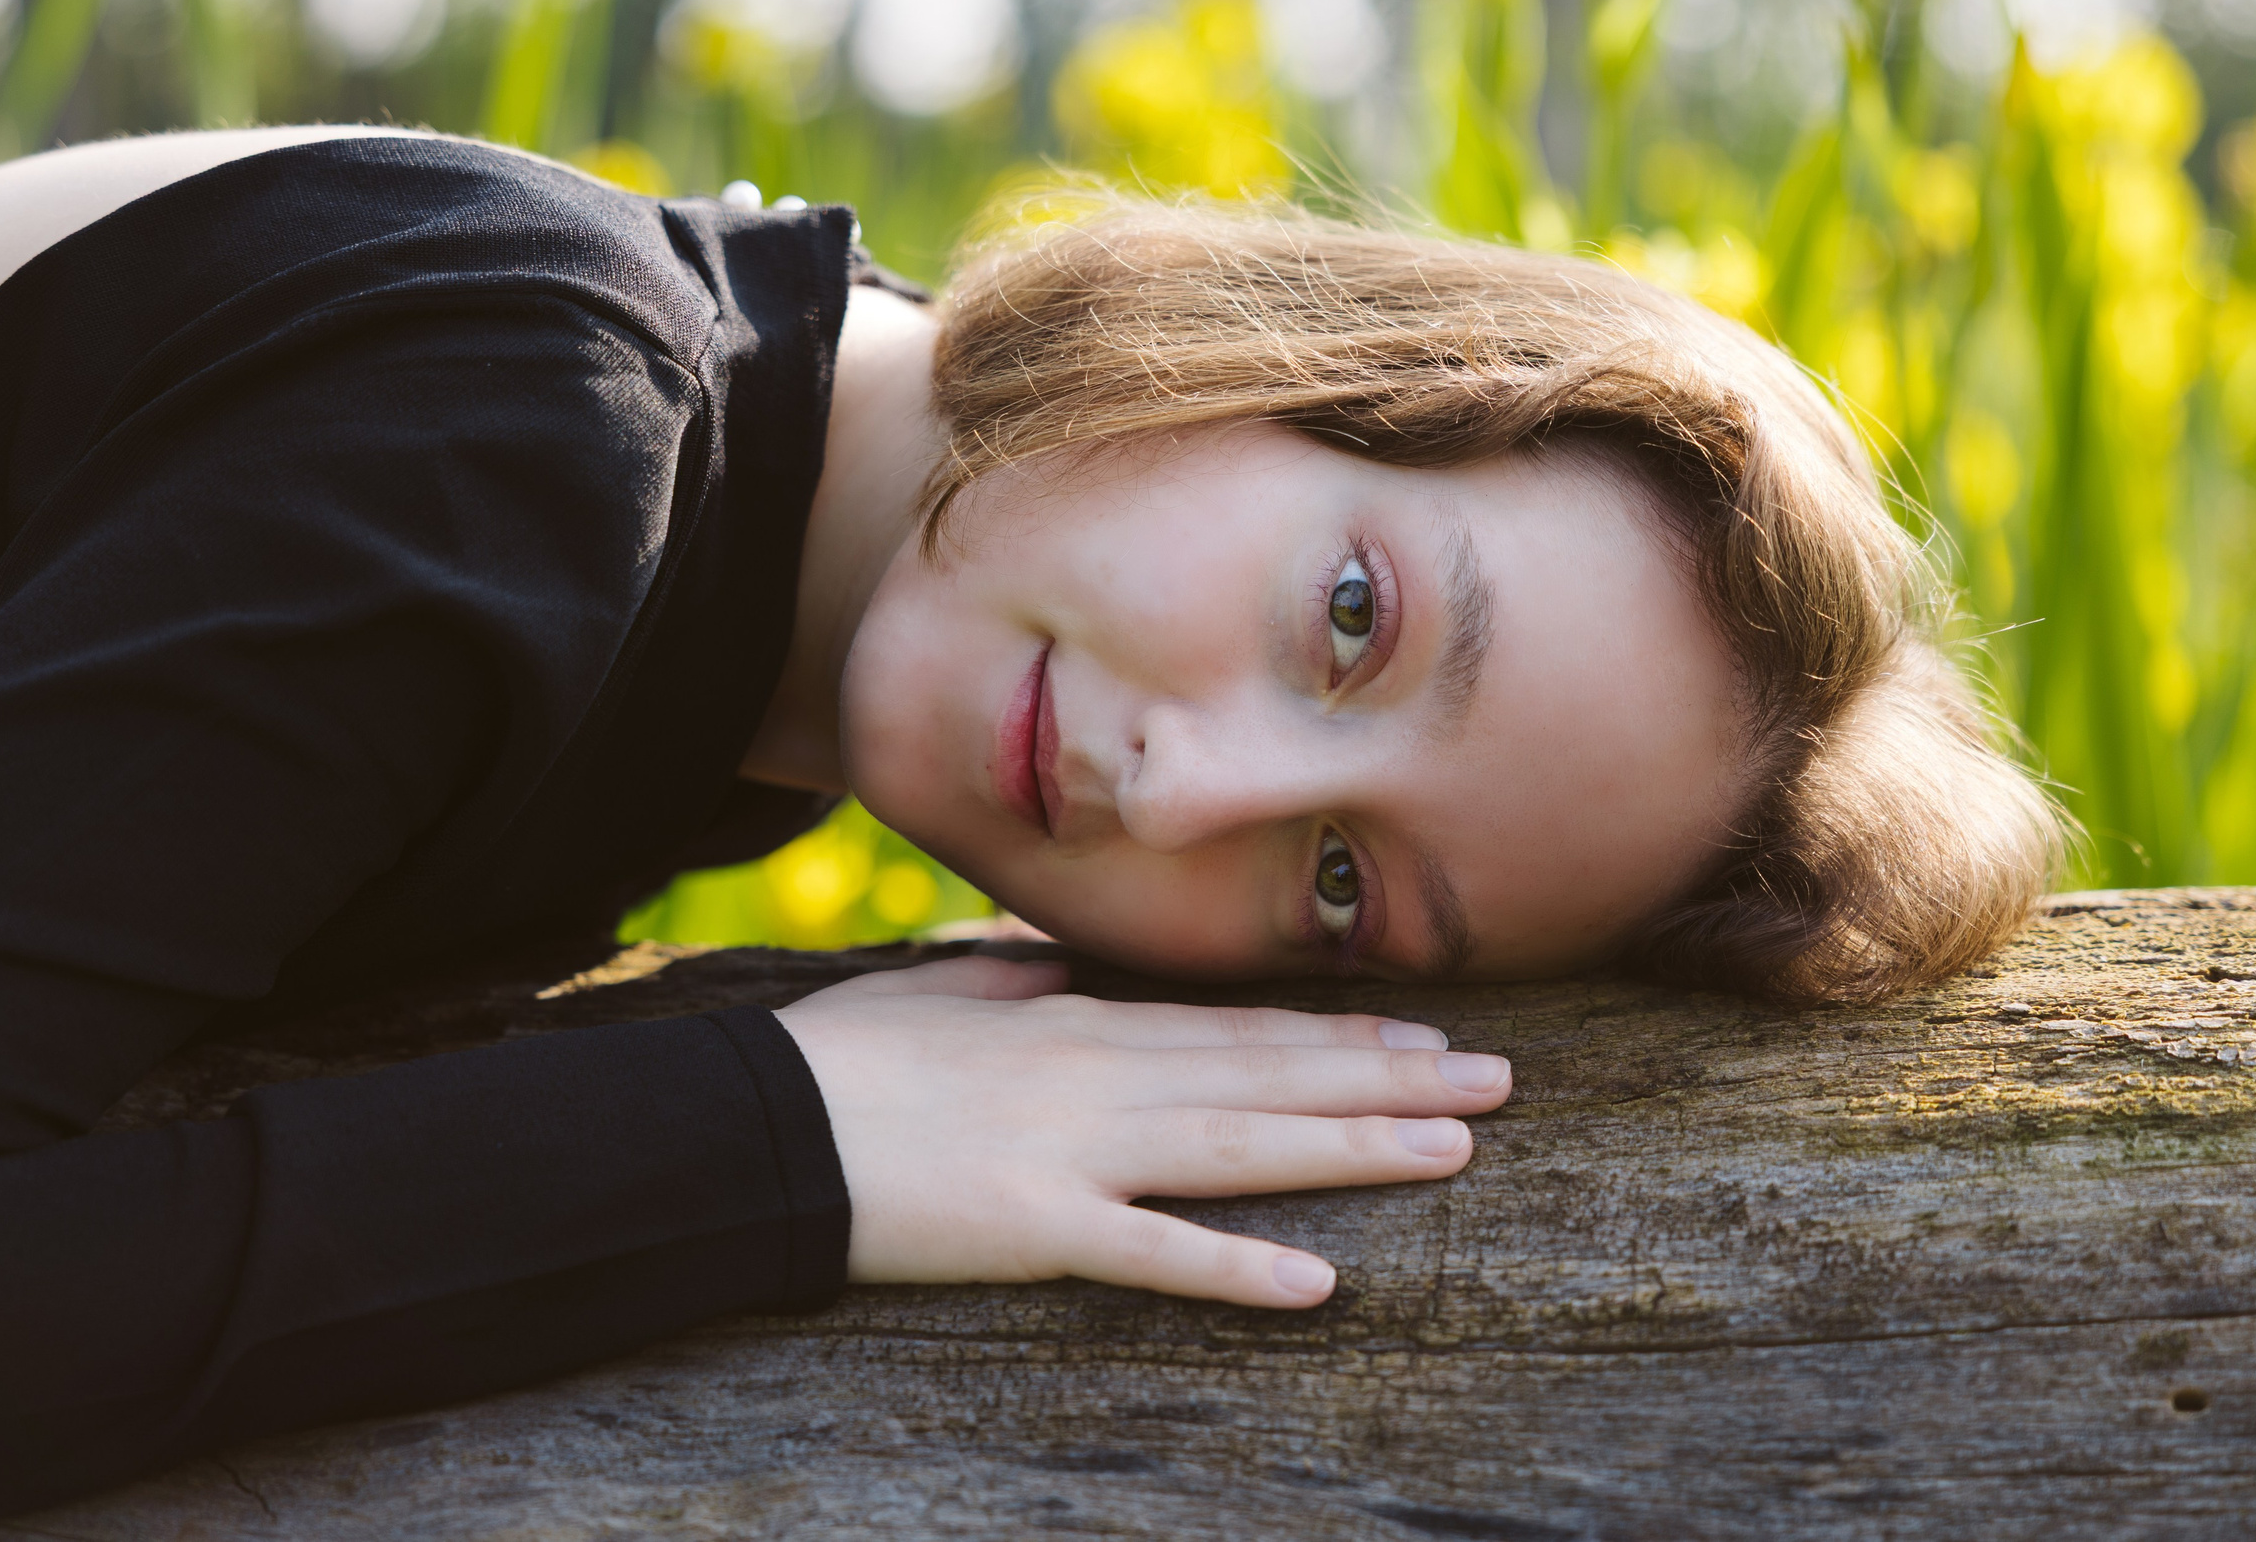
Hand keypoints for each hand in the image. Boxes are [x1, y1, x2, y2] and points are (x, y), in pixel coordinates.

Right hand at [774, 958, 1511, 1308]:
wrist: (754, 1122)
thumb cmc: (845, 1056)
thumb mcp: (947, 994)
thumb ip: (1029, 984)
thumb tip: (1079, 973)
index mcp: (1080, 1022)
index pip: (1236, 1027)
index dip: (1339, 1031)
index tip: (1425, 1030)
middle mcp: (1099, 1075)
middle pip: (1267, 1077)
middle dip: (1390, 1077)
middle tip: (1501, 1077)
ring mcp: (1073, 1152)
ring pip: (1240, 1146)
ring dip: (1354, 1146)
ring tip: (1455, 1148)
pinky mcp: (1034, 1230)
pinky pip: (1151, 1254)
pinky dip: (1237, 1267)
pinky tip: (1320, 1282)